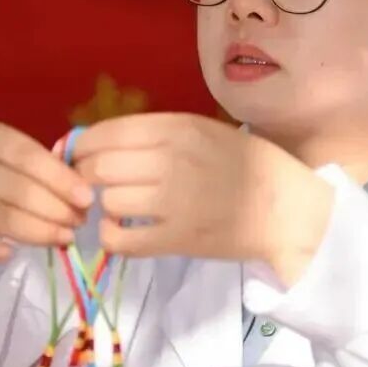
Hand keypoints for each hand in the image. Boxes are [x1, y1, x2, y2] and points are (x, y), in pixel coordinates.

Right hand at [0, 123, 93, 267]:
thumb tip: (82, 192)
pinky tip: (12, 253)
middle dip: (56, 209)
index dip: (60, 178)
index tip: (87, 198)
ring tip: (64, 239)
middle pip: (18, 189)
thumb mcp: (3, 157)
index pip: (27, 156)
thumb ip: (38, 167)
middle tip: (79, 223)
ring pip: (0, 218)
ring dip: (38, 231)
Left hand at [71, 113, 334, 285]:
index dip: (82, 146)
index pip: (106, 133)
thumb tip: (94, 142)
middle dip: (87, 178)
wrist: (287, 209)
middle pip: (98, 167)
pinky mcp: (177, 239)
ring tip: (121, 208)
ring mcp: (174, 201)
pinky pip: (120, 239)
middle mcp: (171, 159)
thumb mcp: (203, 131)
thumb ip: (155, 134)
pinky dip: (113, 236)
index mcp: (177, 127)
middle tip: (95, 186)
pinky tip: (124, 231)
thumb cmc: (246, 165)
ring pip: (107, 201)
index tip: (80, 157)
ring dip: (106, 206)